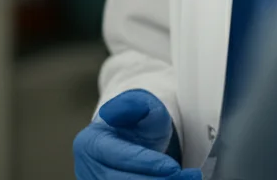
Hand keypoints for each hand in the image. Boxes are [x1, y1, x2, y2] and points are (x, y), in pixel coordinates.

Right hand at [74, 89, 201, 178]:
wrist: (130, 140)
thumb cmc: (135, 121)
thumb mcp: (140, 105)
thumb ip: (133, 105)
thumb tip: (110, 112)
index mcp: (90, 143)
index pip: (119, 157)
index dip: (146, 163)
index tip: (173, 166)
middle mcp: (88, 169)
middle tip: (188, 178)